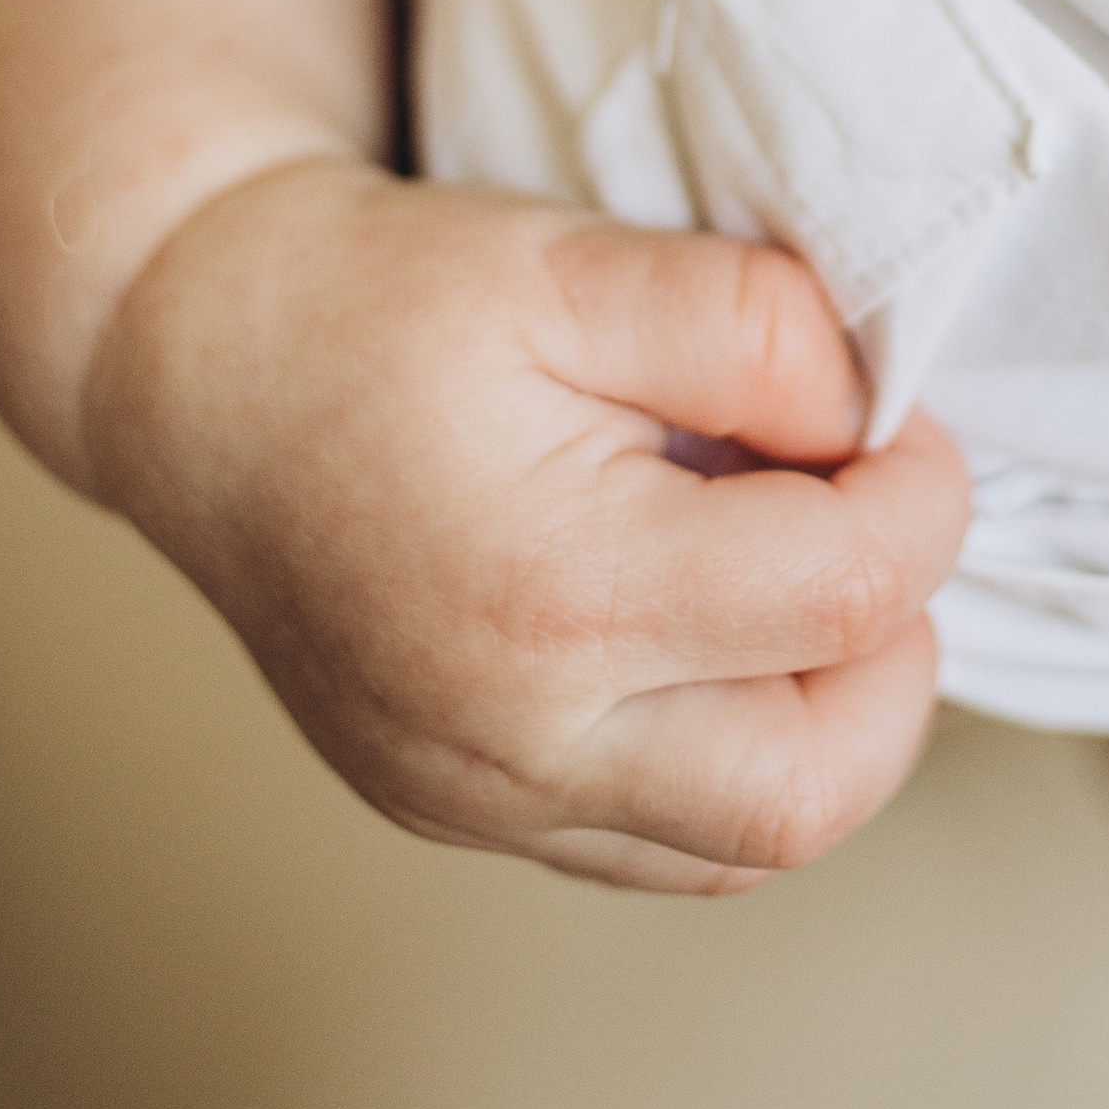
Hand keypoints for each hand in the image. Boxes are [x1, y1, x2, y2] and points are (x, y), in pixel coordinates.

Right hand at [83, 159, 971, 893]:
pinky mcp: (452, 810)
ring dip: (820, 727)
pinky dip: (726, 760)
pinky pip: (651, 845)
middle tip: (877, 530)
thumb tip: (876, 411)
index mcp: (555, 592)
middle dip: (894, 658)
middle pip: (810, 788)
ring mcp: (473, 797)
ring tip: (800, 579)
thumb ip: (752, 326)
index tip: (901, 421)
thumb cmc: (372, 300)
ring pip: (738, 848)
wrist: (188, 362)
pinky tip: (716, 638)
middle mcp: (512, 736)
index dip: (921, 495)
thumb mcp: (574, 260)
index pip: (844, 595)